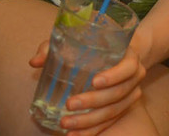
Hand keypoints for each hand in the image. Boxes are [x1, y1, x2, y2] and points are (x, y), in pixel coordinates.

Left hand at [29, 42, 147, 135]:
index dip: (113, 76)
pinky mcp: (123, 109)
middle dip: (92, 102)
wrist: (121, 56)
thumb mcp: (80, 41)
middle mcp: (134, 77)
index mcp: (129, 57)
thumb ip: (57, 47)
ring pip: (112, 112)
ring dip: (89, 122)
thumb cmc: (98, 46)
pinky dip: (92, 131)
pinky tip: (75, 134)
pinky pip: (109, 123)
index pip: (127, 67)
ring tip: (66, 124)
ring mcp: (131, 95)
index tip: (94, 81)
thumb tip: (35, 61)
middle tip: (70, 105)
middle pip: (117, 94)